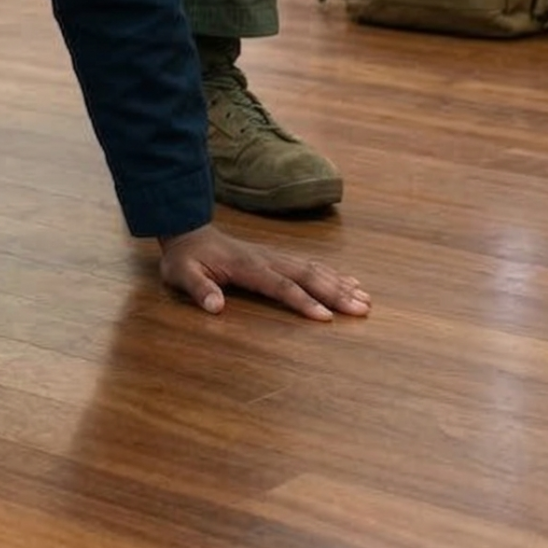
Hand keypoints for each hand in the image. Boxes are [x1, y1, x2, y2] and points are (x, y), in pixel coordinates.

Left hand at [157, 222, 370, 321]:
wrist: (187, 230)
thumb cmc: (185, 259)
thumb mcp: (181, 274)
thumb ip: (199, 289)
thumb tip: (216, 306)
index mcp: (248, 266)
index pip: (281, 286)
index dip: (303, 301)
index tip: (327, 317)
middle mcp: (268, 259)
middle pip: (308, 276)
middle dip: (336, 293)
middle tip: (363, 310)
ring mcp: (275, 256)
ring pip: (314, 269)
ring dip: (340, 284)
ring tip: (366, 299)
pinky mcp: (277, 257)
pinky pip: (310, 264)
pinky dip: (333, 273)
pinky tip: (350, 282)